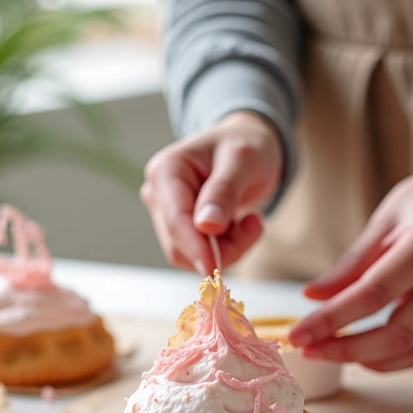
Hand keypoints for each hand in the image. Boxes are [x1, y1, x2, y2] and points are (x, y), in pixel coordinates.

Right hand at [140, 111, 282, 273]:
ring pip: (191, 255)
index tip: (215, 269)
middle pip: (180, 245)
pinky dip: (227, 246)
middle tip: (254, 225)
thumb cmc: (247, 144)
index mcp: (166, 171)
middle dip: (220, 247)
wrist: (250, 144)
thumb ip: (224, 191)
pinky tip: (241, 223)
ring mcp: (167, 213)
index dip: (195, 248)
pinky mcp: (181, 227)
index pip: (175, 221)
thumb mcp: (242, 160)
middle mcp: (159, 194)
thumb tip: (206, 226)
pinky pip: (201, 254)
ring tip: (250, 221)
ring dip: (228, 248)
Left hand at [288, 167, 412, 370]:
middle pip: (397, 331)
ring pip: (411, 350)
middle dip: (345, 348)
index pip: (374, 294)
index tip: (297, 334)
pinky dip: (387, 362)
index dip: (331, 319)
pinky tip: (358, 355)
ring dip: (364, 359)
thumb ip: (348, 266)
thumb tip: (311, 297)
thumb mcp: (380, 224)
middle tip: (307, 349)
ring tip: (326, 352)